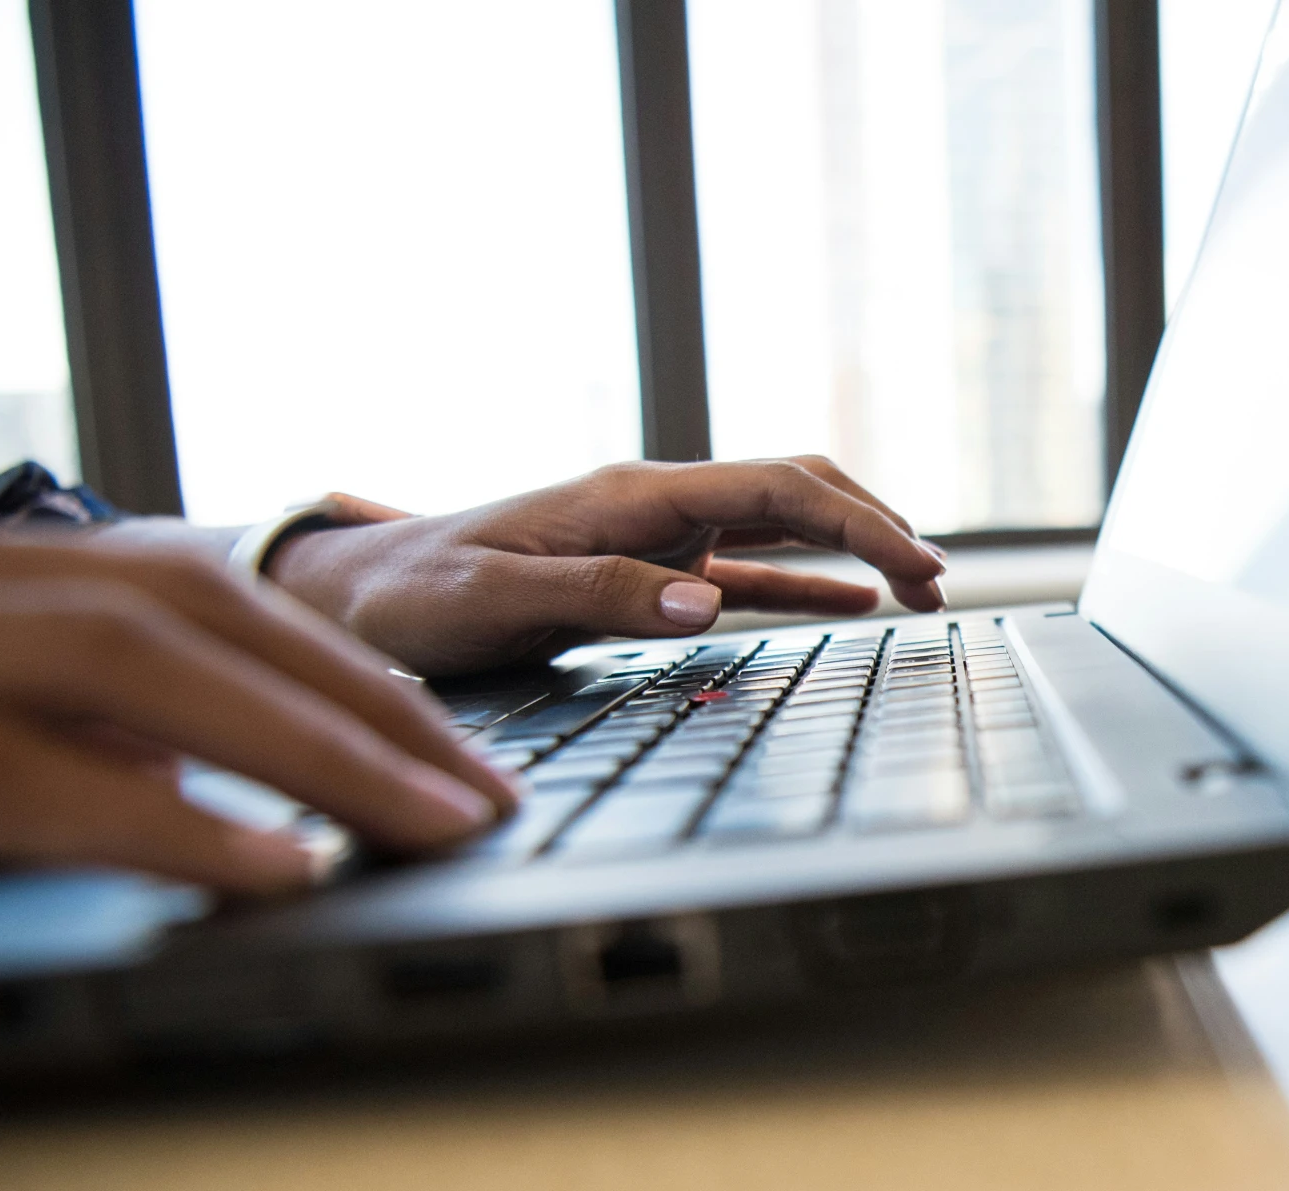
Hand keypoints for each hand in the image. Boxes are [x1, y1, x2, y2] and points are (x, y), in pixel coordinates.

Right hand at [0, 529, 518, 893]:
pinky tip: (283, 870)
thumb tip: (175, 775)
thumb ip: (70, 730)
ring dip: (298, 745)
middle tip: (486, 800)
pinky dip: (166, 820)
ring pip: (128, 660)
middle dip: (356, 705)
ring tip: (431, 826)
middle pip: (193, 612)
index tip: (459, 758)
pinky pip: (23, 770)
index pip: (205, 602)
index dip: (343, 676)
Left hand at [267, 457, 947, 676]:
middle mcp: (653, 503)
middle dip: (876, 523)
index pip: (775, 488)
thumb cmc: (413, 595)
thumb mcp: (495, 599)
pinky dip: (806, 580)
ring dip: (853, 547)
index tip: (918, 565)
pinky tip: (851, 605)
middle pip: (795, 488)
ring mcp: (654, 536)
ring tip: (918, 587)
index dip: (859, 522)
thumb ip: (600, 596)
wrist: (352, 594)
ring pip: (782, 521)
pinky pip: (746, 568)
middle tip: (936, 580)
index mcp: (630, 495)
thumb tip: (705, 604)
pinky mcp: (643, 573)